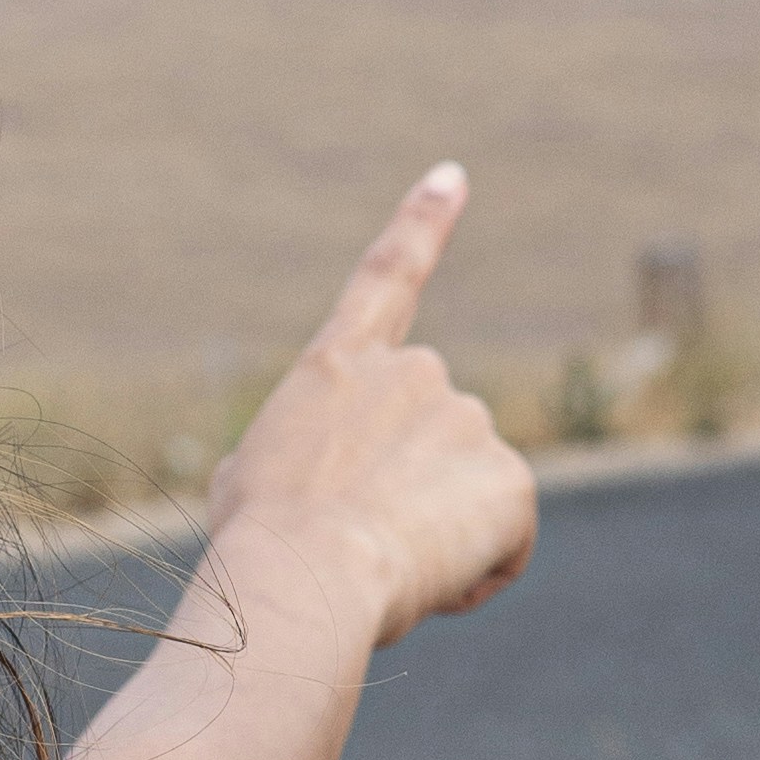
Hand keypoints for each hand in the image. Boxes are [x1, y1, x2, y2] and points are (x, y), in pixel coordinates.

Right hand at [203, 166, 537, 650]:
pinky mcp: (512, 479)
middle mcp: (415, 373)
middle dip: (411, 495)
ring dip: (437, 538)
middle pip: (434, 441)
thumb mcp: (247, 484)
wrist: (303, 575)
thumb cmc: (258, 546)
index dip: (422, 223)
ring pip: (468, 496)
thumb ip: (298, 455)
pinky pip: (504, 542)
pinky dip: (476, 573)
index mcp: (340, 366)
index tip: (453, 176)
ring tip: (381, 569)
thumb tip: (318, 487)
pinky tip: (428, 583)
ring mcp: (468, 420)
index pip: (387, 276)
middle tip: (358, 547)